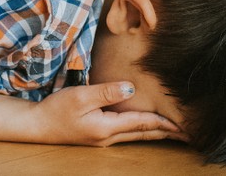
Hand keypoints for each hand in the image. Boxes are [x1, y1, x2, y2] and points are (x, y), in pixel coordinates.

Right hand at [30, 82, 185, 146]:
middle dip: (167, 132)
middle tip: (188, 133)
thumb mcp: (80, 96)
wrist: (37, 126)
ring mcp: (104, 137)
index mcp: (107, 127)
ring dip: (157, 132)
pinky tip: (146, 126)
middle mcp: (109, 136)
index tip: (184, 124)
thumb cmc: (56, 110)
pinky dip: (142, 129)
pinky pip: (128, 132)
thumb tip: (131, 88)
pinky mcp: (98, 134)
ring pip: (138, 134)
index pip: (143, 123)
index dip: (165, 123)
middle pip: (145, 133)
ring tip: (174, 131)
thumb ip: (107, 92)